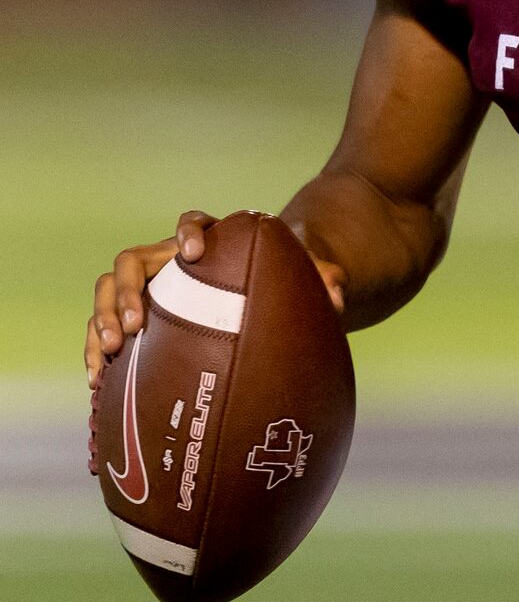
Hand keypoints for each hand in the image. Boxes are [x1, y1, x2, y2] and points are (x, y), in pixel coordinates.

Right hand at [85, 212, 345, 386]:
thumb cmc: (283, 279)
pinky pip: (105, 327)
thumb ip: (322, 275)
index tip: (193, 253)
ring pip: (110, 290)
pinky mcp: (136, 319)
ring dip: (103, 317)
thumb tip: (338, 294)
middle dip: (128, 288)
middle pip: (134, 259)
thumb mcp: (306, 272)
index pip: (193, 221)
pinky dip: (97, 349)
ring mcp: (149, 289)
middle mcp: (170, 260)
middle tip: (137, 323)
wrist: (263, 294)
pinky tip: (98, 381)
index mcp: (210, 240)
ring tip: (111, 351)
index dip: (189, 231)